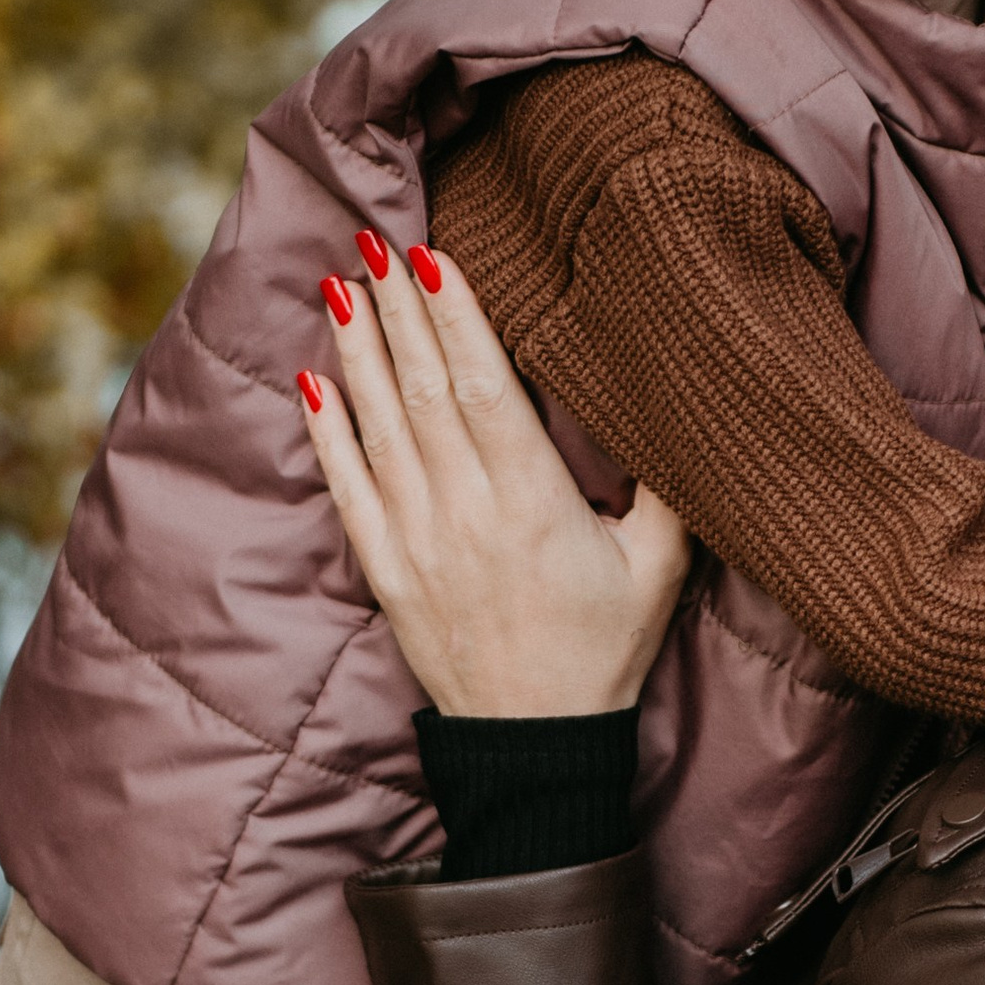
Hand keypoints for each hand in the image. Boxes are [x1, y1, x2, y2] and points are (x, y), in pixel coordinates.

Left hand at [301, 243, 689, 716]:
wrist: (536, 746)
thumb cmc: (606, 649)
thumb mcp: (662, 566)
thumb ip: (666, 483)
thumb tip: (670, 398)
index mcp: (533, 504)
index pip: (482, 388)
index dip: (454, 317)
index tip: (431, 256)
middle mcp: (465, 514)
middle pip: (423, 389)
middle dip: (397, 309)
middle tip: (375, 238)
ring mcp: (416, 543)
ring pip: (380, 425)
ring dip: (358, 349)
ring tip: (341, 281)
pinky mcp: (385, 571)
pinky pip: (347, 487)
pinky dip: (328, 431)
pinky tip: (314, 379)